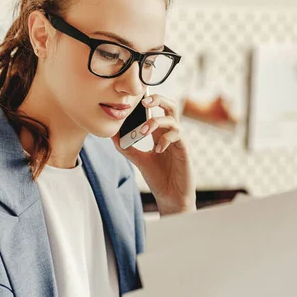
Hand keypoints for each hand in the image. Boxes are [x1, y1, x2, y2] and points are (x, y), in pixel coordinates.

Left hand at [112, 94, 195, 215]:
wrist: (171, 197)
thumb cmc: (159, 178)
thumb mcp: (139, 160)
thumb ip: (127, 147)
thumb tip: (112, 134)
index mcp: (159, 134)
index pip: (156, 110)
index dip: (148, 101)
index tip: (134, 99)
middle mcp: (170, 134)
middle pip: (169, 106)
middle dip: (158, 99)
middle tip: (144, 102)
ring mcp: (178, 141)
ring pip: (172, 119)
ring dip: (155, 122)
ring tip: (143, 132)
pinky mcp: (184, 150)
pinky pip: (178, 135)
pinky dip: (165, 139)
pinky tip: (157, 150)